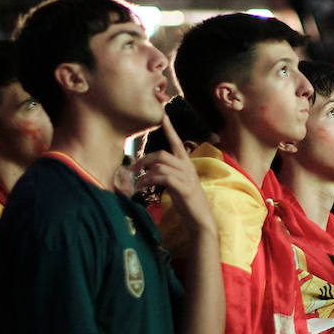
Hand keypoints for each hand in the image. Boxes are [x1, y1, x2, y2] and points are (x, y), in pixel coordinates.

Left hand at [135, 114, 216, 233]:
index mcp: (186, 163)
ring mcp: (186, 177)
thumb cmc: (188, 202)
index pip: (176, 141)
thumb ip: (168, 173)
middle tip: (132, 168)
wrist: (201, 219)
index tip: (162, 114)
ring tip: (136, 182)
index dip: (169, 128)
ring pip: (161, 165)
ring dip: (144, 173)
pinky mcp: (184, 188)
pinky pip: (162, 178)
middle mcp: (187, 167)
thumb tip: (149, 169)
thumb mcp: (178, 183)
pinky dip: (149, 181)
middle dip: (144, 159)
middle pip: (162, 154)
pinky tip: (141, 188)